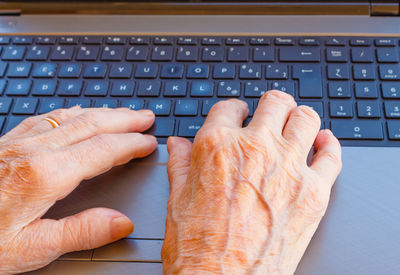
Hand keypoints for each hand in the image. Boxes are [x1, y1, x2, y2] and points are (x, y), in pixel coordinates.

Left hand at [0, 107, 156, 273]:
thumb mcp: (31, 249)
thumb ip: (81, 232)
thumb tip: (121, 222)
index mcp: (44, 175)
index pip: (102, 150)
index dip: (130, 144)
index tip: (149, 142)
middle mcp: (32, 150)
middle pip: (90, 124)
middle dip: (123, 119)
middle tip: (145, 116)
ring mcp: (17, 142)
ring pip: (70, 117)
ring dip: (101, 112)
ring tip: (121, 113)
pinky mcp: (6, 142)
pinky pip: (47, 118)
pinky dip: (72, 113)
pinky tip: (77, 115)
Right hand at [163, 90, 341, 273]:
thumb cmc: (197, 249)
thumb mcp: (177, 199)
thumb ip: (180, 164)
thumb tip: (177, 145)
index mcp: (217, 146)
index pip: (229, 107)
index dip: (232, 110)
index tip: (235, 116)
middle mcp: (255, 148)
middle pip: (274, 103)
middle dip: (270, 107)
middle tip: (269, 114)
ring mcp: (289, 168)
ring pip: (306, 119)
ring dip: (299, 118)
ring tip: (294, 124)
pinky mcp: (314, 193)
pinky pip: (332, 156)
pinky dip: (329, 145)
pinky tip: (323, 142)